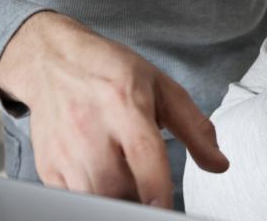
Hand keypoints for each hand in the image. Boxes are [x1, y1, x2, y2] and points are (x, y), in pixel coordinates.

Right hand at [0, 12, 228, 207]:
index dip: (155, 187)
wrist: (52, 61)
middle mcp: (91, 127)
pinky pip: (72, 201)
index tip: (163, 208)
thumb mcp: (162, 88)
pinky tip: (104, 183)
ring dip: (117, 202)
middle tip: (153, 195)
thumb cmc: (111, 73)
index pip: (143, 153)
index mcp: (124, 103)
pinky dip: (93, 201)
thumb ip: (195, 128)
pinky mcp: (47, 166)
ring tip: (131, 186)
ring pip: (94, 199)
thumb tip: (219, 164)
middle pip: (117, 186)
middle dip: (140, 201)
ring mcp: (64, 150)